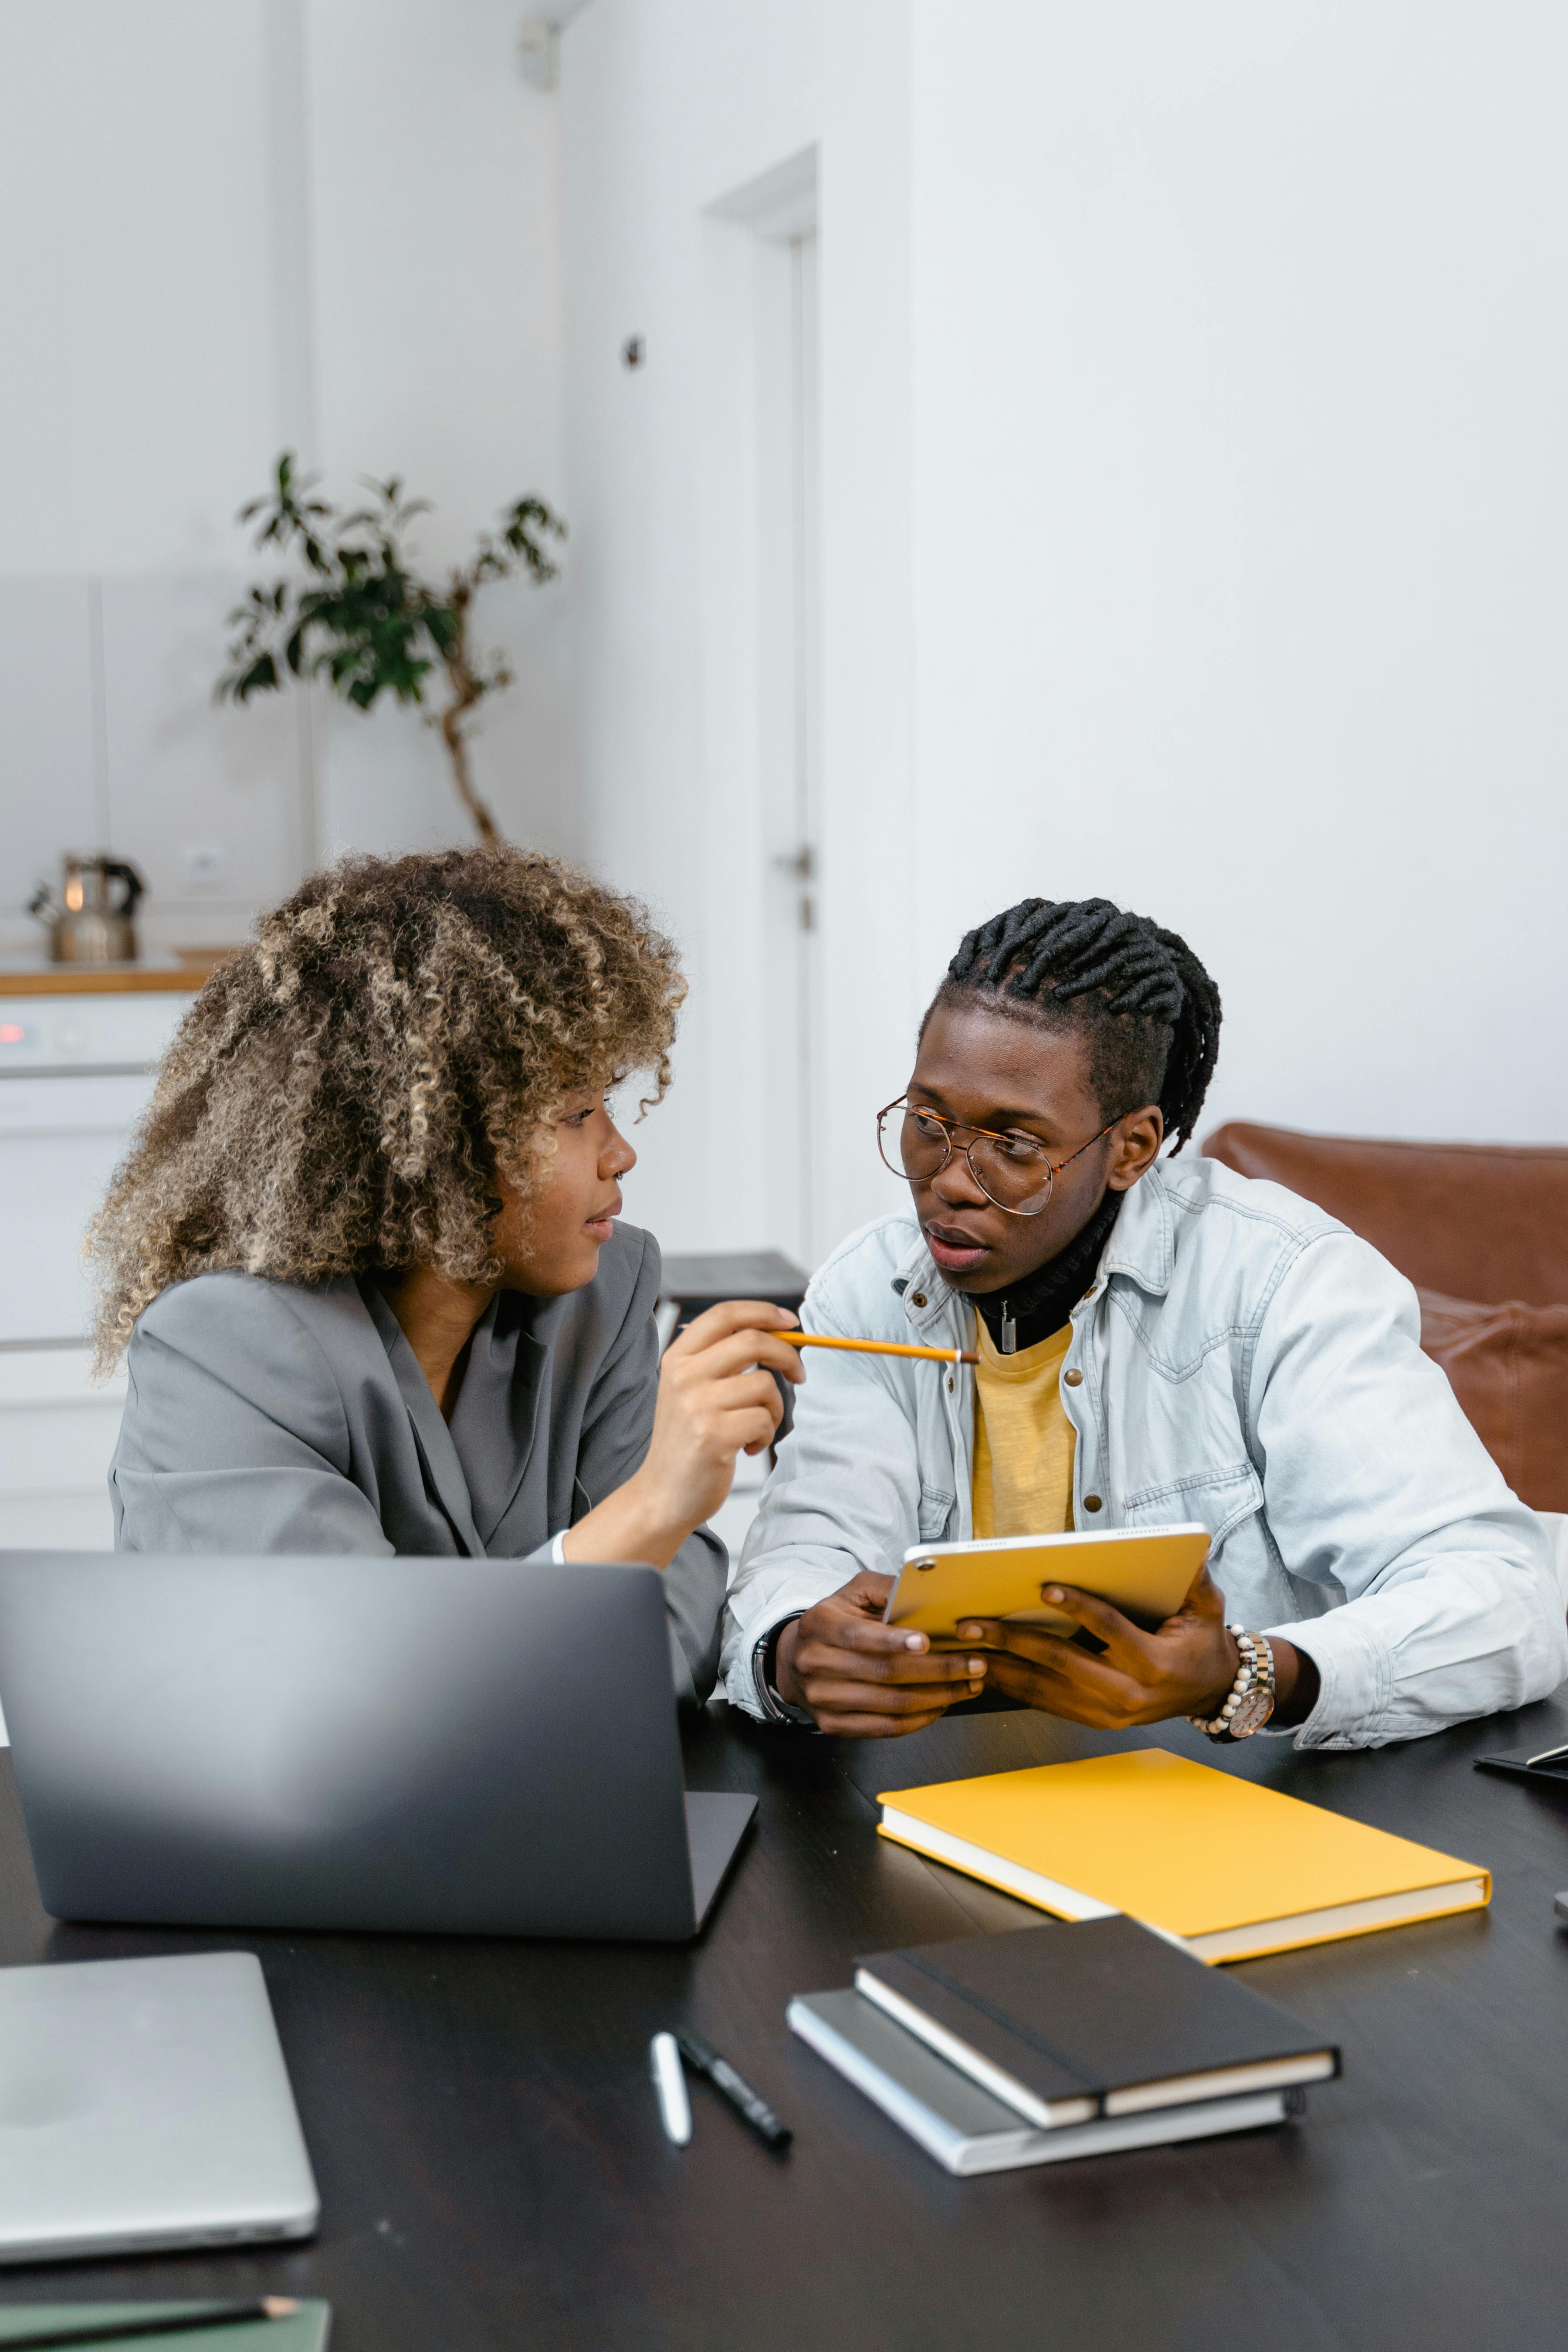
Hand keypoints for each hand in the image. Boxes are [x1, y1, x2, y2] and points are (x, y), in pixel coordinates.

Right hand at [564, 1300, 802, 1568]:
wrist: (661, 1495)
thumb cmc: (687, 1440)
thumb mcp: (690, 1389)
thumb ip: (721, 1359)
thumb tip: (778, 1332)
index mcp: (677, 1357)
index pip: (725, 1314)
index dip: (764, 1312)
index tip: (790, 1323)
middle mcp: (683, 1376)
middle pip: (752, 1340)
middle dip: (787, 1356)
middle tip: (799, 1375)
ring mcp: (696, 1405)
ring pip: (764, 1385)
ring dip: (774, 1409)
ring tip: (757, 1428)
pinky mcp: (713, 1436)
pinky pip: (763, 1420)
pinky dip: (766, 1434)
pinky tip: (747, 1447)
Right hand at [775, 1570, 986, 1737]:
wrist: (794, 1660)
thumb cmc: (834, 1622)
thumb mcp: (852, 1593)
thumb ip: (885, 1588)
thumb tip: (922, 1590)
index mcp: (821, 1625)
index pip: (861, 1636)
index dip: (896, 1641)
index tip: (928, 1642)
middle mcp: (817, 1663)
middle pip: (885, 1673)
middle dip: (938, 1671)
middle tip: (974, 1665)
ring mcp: (823, 1699)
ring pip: (891, 1704)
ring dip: (938, 1697)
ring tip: (968, 1685)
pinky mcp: (833, 1725)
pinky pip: (885, 1728)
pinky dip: (919, 1719)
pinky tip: (941, 1705)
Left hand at [955, 1565, 1242, 1728]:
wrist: (1210, 1694)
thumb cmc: (1201, 1645)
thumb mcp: (1208, 1610)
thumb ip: (1197, 1581)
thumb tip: (1193, 1548)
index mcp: (1153, 1662)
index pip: (1109, 1629)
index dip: (1077, 1607)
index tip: (1043, 1587)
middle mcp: (1128, 1693)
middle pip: (1061, 1662)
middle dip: (1013, 1640)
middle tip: (974, 1624)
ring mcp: (1108, 1713)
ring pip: (1045, 1689)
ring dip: (1002, 1668)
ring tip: (967, 1649)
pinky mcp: (1095, 1721)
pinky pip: (1047, 1704)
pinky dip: (1014, 1688)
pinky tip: (987, 1671)